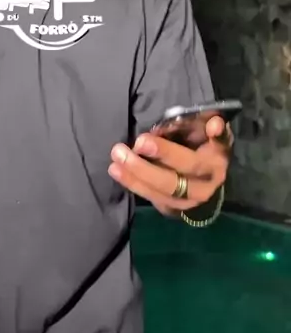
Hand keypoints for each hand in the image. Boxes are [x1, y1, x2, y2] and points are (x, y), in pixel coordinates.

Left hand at [108, 116, 232, 215]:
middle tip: (128, 148)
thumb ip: (206, 125)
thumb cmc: (203, 144)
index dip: (172, 152)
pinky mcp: (175, 208)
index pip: (196, 158)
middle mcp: (206, 185)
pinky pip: (154, 199)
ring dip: (136, 176)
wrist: (208, 177)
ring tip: (115, 161)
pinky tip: (117, 171)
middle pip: (175, 180)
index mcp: (216, 162)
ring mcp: (190, 201)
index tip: (148, 140)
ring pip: (162, 192)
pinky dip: (134, 184)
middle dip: (147, 166)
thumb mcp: (208, 131)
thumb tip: (214, 124)